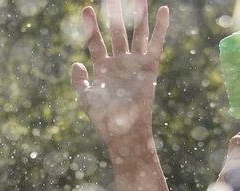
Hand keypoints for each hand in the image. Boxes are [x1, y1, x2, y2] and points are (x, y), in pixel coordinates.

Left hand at [71, 0, 168, 143]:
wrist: (124, 130)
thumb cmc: (103, 118)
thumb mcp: (85, 98)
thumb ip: (79, 81)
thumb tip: (77, 63)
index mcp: (103, 67)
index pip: (95, 41)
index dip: (91, 26)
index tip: (85, 9)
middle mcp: (119, 61)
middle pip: (116, 31)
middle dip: (114, 13)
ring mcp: (135, 62)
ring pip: (136, 33)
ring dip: (136, 14)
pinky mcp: (150, 66)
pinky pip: (156, 43)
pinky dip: (160, 27)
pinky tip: (163, 10)